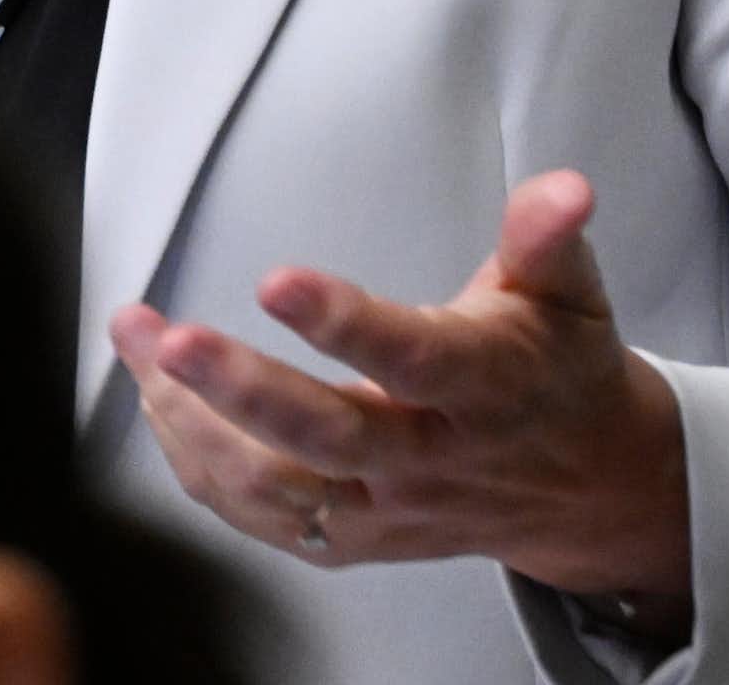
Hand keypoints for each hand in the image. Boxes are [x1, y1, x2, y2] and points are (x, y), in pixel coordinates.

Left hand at [110, 170, 690, 620]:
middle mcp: (433, 457)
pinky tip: (162, 412)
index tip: (275, 279)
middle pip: (329, 438)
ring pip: (283, 489)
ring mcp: (392, 509)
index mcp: (484, 384)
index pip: (409, 357)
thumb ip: (547, 235)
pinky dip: (206, 474)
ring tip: (138, 349)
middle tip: (168, 339)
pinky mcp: (363, 541)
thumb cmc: (558, 367)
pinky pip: (271, 523)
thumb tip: (565, 187)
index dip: (343, 323)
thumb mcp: (568, 290)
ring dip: (197, 426)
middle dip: (241, 391)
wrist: (590, 486)